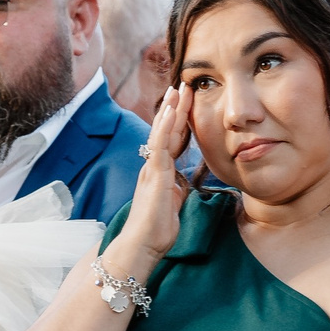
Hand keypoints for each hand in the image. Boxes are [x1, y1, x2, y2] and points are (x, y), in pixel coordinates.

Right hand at [107, 87, 192, 273]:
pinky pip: (159, 145)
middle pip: (165, 130)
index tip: (187, 103)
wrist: (142, 245)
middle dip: (175, 107)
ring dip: (170, 109)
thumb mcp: (172, 202)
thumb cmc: (156, 230)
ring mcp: (152, 168)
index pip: (172, 140)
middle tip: (183, 85)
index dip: (179, 121)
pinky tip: (171, 112)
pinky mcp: (153, 175)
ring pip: (161, 132)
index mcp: (159, 172)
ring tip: (178, 89)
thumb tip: (183, 181)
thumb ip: (176, 188)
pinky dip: (165, 127)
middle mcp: (153, 166)